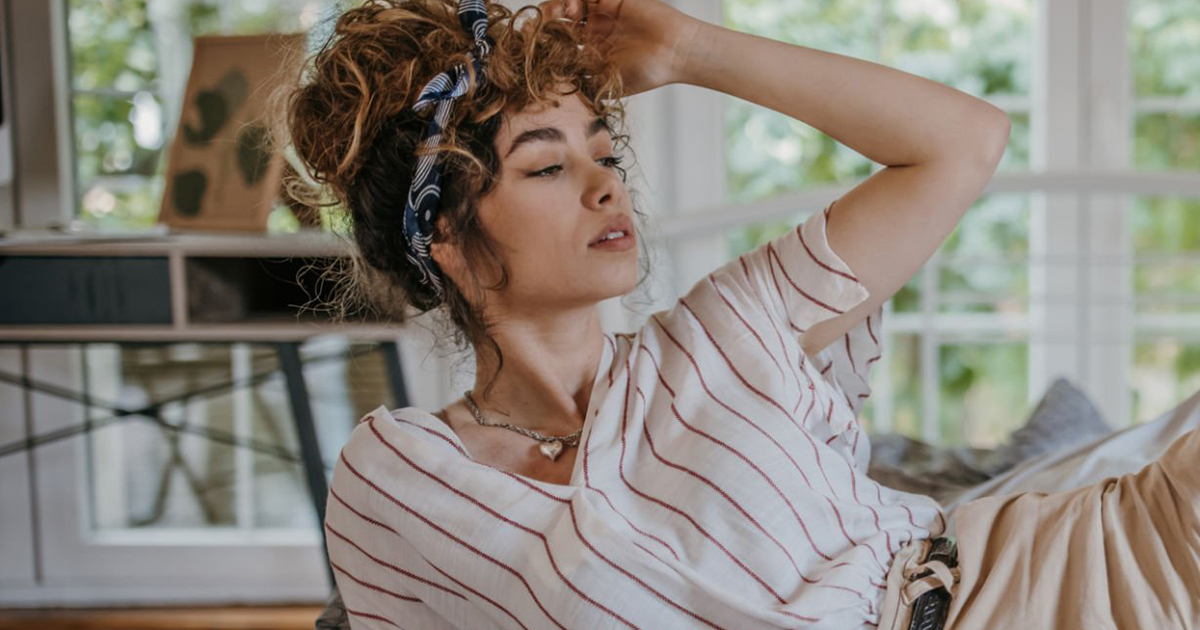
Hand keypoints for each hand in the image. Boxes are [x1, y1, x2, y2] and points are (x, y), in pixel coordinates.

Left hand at [534, 0, 705, 95]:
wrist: (674, 52)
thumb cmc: (647, 72)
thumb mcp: (604, 84)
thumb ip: (579, 82)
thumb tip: (548, 89)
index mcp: (591, 53)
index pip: (559, 46)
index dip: (542, 45)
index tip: (530, 50)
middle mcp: (594, 31)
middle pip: (559, 22)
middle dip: (544, 24)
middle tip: (536, 29)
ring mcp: (601, 13)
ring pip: (568, 5)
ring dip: (556, 8)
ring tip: (558, 16)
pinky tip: (573, 9)